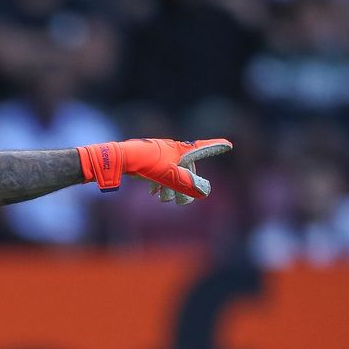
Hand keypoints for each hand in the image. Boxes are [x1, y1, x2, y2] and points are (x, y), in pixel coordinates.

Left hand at [77, 138, 232, 202]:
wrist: (121, 159)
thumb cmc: (147, 165)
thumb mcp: (170, 177)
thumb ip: (188, 184)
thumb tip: (204, 192)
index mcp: (181, 150)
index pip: (203, 148)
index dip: (216, 147)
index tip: (228, 145)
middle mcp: (173, 150)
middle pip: (187, 168)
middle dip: (185, 186)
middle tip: (181, 203)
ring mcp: (161, 154)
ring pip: (173, 173)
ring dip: (170, 188)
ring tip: (163, 199)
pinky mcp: (149, 160)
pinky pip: (161, 172)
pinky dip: (161, 184)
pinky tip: (154, 194)